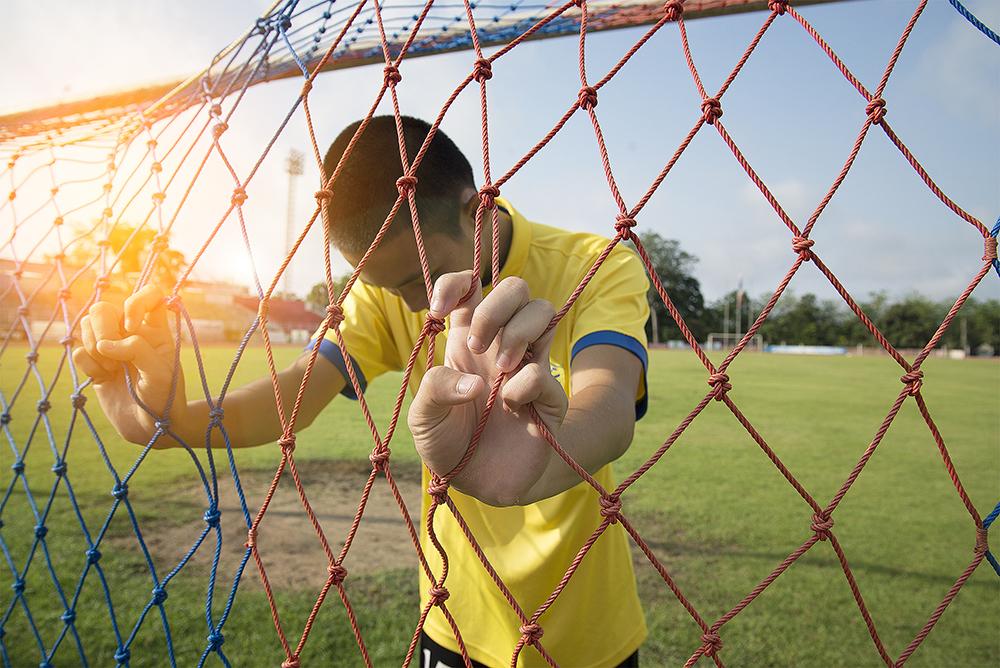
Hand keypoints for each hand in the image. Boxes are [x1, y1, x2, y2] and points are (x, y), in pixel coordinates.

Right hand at [72, 285, 184, 446]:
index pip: (149, 295)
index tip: (132, 324)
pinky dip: (87, 364)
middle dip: (103, 326)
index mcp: (155, 330)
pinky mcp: (96, 365)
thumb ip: (136, 351)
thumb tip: (103, 344)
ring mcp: (112, 348)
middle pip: (105, 308)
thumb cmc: (165, 398)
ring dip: (93, 345)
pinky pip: (79, 351)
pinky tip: (102, 378)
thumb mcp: (160, 373)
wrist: (152, 427)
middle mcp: (132, 334)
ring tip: (111, 368)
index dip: (136, 302)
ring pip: (88, 326)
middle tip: (111, 352)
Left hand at [407, 272, 567, 505]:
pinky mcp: (548, 394)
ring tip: (498, 370)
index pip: (469, 287)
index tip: (439, 310)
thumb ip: (435, 389)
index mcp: (466, 339)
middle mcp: (500, 344)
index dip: (456, 283)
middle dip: (494, 308)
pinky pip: (544, 371)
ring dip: (517, 333)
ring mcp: (528, 364)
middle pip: (515, 287)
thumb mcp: (424, 417)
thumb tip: (475, 382)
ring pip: (542, 310)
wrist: (479, 483)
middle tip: (476, 345)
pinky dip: (523, 384)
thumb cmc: (448, 443)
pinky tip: (510, 405)